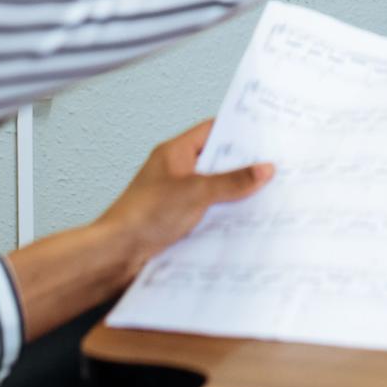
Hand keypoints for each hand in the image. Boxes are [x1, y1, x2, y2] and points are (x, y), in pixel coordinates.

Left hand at [2, 119, 271, 337]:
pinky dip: (222, 217)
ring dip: (233, 196)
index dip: (238, 131)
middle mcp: (174, 172)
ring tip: (263, 197)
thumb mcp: (196, 193)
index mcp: (175, 153)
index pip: (212, 131)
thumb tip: (262, 170)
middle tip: (272, 169)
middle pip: (215, 163)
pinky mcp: (175, 222)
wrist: (115, 255)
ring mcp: (174, 198)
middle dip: (241, 168)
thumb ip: (232, 181)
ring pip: (212, 191)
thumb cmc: (143, 216)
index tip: (264, 135)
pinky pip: (206, 214)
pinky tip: (239, 225)